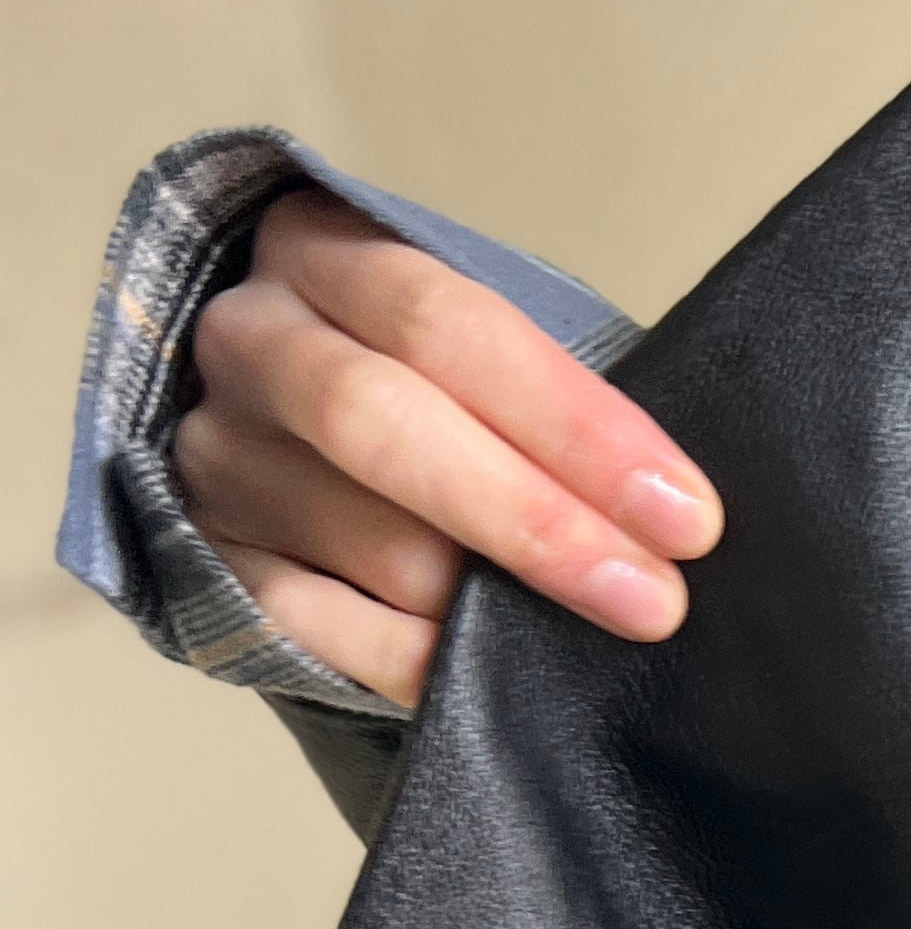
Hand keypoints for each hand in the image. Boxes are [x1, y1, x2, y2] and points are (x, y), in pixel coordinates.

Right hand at [172, 188, 722, 706]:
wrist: (300, 425)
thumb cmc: (436, 382)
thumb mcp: (485, 349)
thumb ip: (555, 397)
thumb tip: (668, 506)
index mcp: (326, 252)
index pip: (451, 326)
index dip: (576, 426)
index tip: (684, 514)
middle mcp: (251, 341)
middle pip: (382, 425)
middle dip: (535, 521)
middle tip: (649, 598)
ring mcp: (217, 451)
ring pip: (362, 541)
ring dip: (485, 606)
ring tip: (577, 636)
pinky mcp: (208, 553)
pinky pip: (314, 627)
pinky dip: (411, 661)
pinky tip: (481, 676)